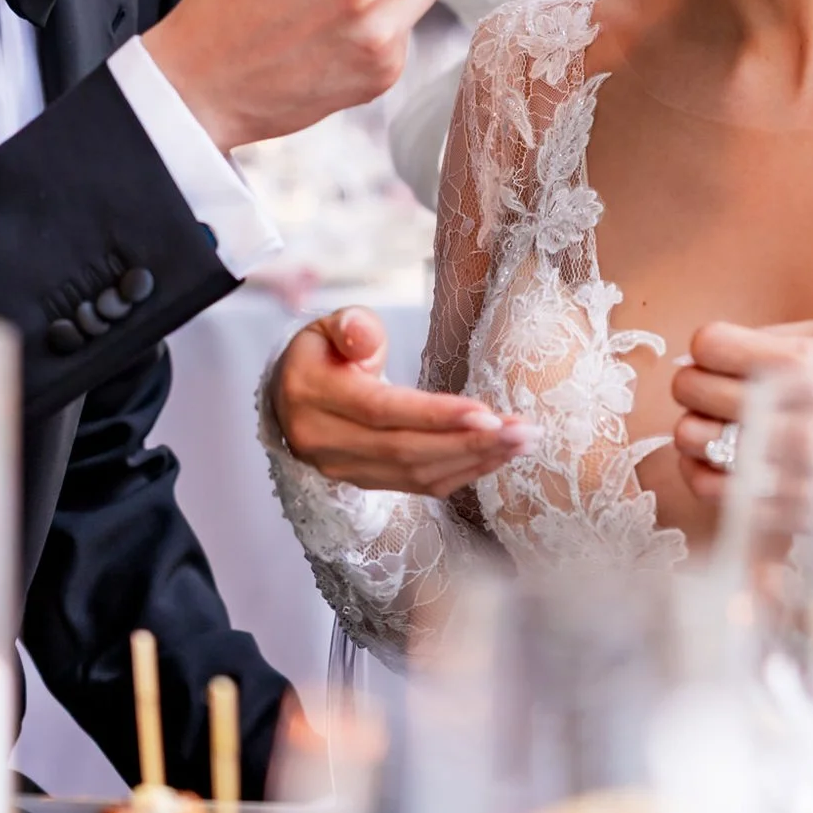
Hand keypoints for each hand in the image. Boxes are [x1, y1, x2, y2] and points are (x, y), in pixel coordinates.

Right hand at [269, 307, 533, 496]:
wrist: (288, 395)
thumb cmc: (321, 352)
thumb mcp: (327, 326)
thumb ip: (351, 327)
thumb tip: (365, 336)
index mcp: (315, 396)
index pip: (382, 411)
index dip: (435, 416)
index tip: (487, 413)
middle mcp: (325, 442)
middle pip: (406, 450)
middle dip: (470, 443)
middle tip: (524, 432)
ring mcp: (342, 470)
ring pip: (416, 474)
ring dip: (475, 460)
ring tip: (521, 443)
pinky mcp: (364, 483)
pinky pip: (417, 486)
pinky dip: (461, 473)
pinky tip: (495, 458)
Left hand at [668, 319, 812, 503]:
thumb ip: (791, 336)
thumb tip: (726, 342)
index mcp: (810, 366)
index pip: (710, 343)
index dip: (710, 351)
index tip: (722, 362)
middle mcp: (794, 415)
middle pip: (690, 387)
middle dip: (697, 388)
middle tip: (715, 396)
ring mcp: (785, 470)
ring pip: (691, 438)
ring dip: (697, 432)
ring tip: (719, 430)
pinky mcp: (779, 513)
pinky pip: (707, 487)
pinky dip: (703, 474)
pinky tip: (722, 466)